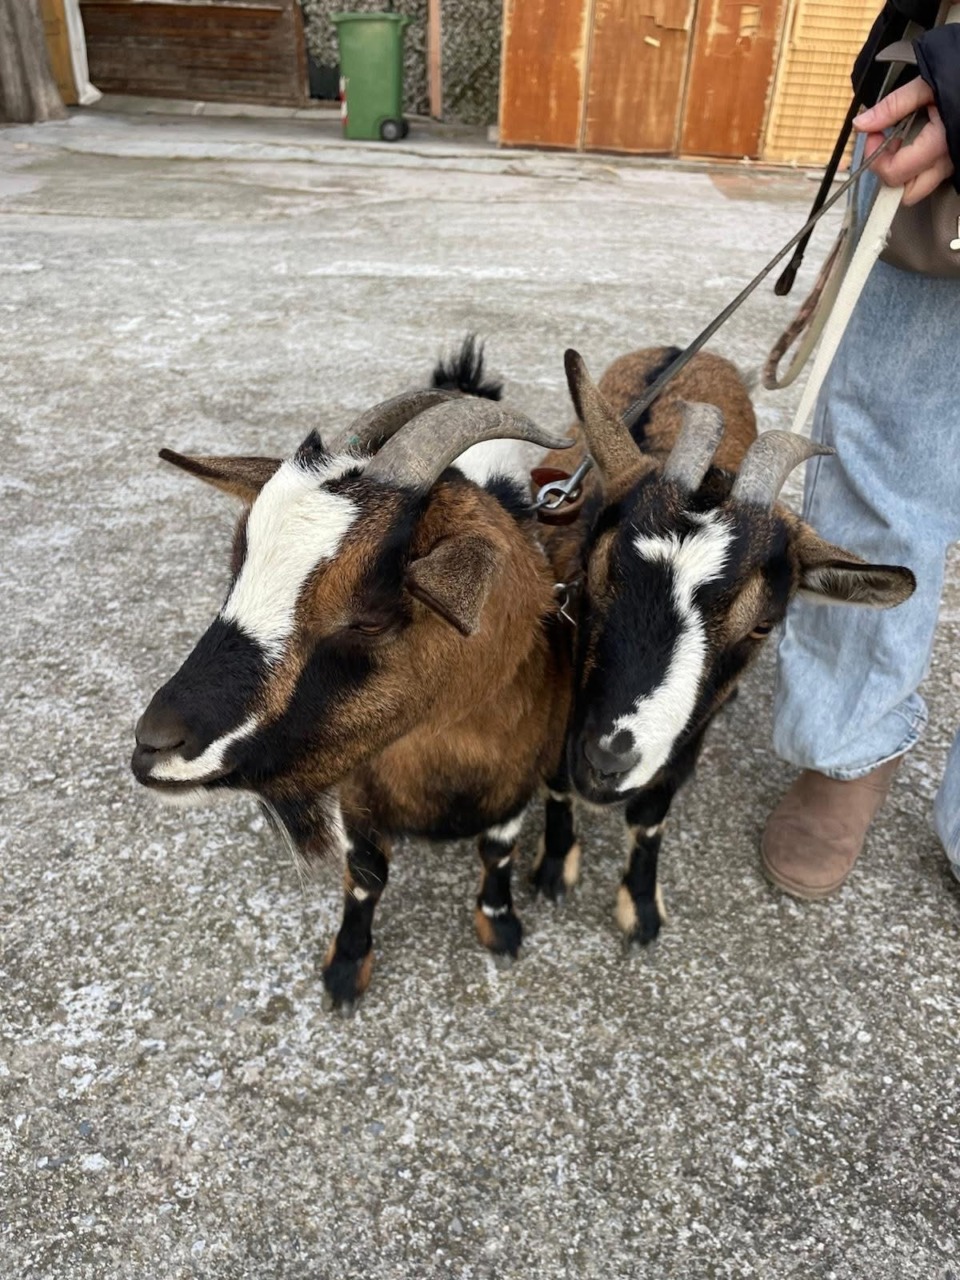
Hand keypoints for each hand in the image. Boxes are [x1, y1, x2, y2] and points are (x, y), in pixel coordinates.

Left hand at [853, 76, 953, 205]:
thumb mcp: (925, 86)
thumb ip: (892, 107)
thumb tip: (860, 124)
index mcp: (938, 144)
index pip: (894, 173)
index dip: (875, 159)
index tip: (874, 135)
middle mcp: (948, 161)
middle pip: (907, 191)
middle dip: (890, 172)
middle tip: (887, 145)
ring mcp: (953, 164)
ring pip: (919, 187)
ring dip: (903, 171)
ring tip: (903, 142)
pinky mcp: (955, 161)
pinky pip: (930, 176)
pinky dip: (916, 167)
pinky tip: (916, 143)